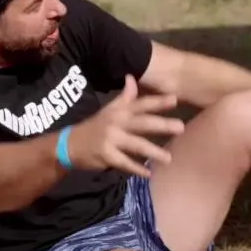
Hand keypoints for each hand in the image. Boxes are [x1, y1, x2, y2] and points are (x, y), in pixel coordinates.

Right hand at [64, 75, 183, 177]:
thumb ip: (125, 96)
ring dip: (153, 152)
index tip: (175, 99)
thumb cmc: (95, 126)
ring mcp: (111, 139)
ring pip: (136, 145)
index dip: (158, 101)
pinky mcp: (106, 155)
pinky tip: (148, 173)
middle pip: (142, 123)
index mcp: (120, 111)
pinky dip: (136, 169)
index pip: (141, 104)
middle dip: (162, 125)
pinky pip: (124, 163)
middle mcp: (117, 122)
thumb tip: (131, 77)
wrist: (70, 143)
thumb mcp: (109, 109)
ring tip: (168, 158)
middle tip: (180, 127)